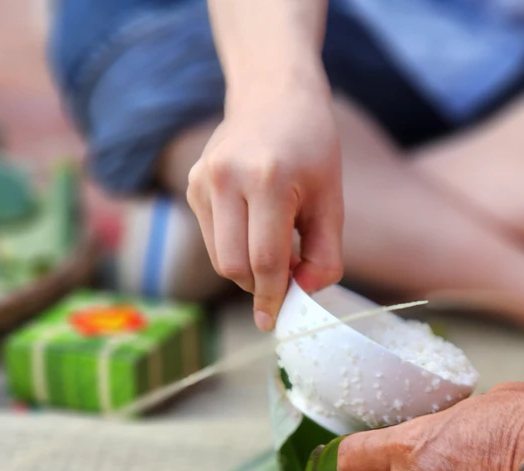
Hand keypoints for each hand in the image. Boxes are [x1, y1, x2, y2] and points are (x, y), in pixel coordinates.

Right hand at [187, 64, 343, 331]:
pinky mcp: (192, 185)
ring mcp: (203, 180)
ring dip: (247, 268)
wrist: (274, 95)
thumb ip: (325, 254)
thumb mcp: (331, 201)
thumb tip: (305, 294)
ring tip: (278, 245)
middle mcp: (226, 178)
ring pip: (219, 256)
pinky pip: (212, 237)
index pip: (265, 260)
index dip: (274, 297)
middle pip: (234, 266)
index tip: (277, 321)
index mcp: (267, 180)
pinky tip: (257, 226)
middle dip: (259, 285)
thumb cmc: (312, 149)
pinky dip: (235, 247)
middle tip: (288, 280)